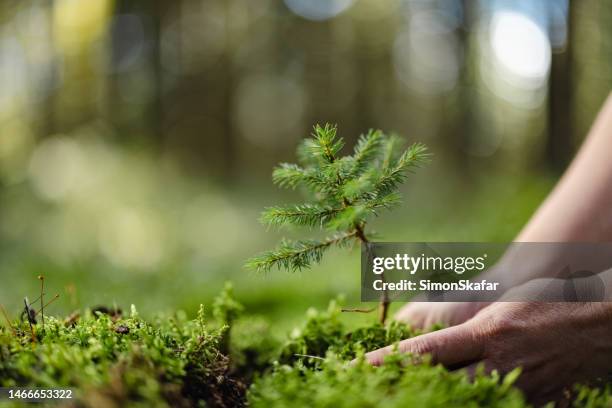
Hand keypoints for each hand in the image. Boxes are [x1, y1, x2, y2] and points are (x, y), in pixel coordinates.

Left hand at [367, 301, 611, 403]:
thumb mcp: (500, 309)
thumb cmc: (545, 302)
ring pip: (469, 405)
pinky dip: (480, 407)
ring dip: (440, 401)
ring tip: (411, 397)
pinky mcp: (542, 406)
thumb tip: (427, 348)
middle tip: (375, 392)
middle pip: (442, 387)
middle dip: (407, 391)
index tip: (361, 366)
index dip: (390, 362)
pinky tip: (462, 403)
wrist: (602, 319)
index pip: (427, 352)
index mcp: (487, 333)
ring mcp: (522, 390)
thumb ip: (464, 332)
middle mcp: (500, 364)